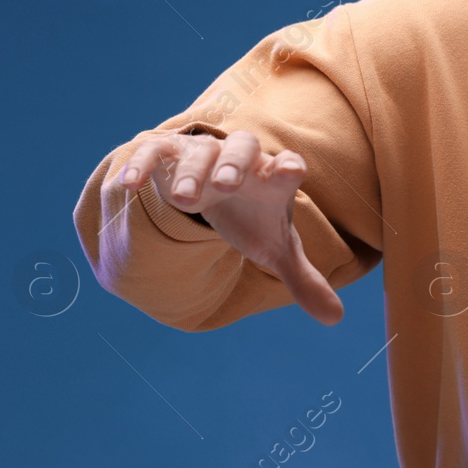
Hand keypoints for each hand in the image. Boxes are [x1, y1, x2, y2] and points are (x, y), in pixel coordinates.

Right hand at [118, 130, 343, 325]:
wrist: (214, 188)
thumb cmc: (251, 216)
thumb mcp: (275, 249)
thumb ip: (303, 279)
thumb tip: (335, 319)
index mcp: (272, 179)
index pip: (286, 167)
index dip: (289, 168)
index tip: (292, 171)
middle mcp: (241, 161)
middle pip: (242, 149)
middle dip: (235, 165)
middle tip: (226, 185)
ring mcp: (204, 154)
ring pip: (200, 152)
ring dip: (192, 173)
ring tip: (184, 202)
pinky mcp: (170, 155)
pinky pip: (156, 152)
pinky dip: (144, 164)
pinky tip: (131, 186)